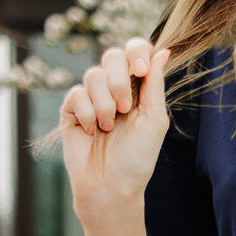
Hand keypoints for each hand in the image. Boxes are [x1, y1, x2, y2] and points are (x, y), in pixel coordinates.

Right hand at [59, 39, 171, 208]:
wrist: (111, 186)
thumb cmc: (137, 157)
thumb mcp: (154, 120)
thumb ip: (155, 84)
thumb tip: (163, 50)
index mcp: (138, 87)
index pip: (135, 51)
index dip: (136, 52)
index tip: (141, 70)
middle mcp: (114, 88)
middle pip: (112, 55)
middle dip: (120, 81)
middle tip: (125, 108)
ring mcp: (91, 97)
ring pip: (93, 75)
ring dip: (105, 104)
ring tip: (108, 127)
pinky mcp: (71, 109)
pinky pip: (76, 94)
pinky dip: (87, 113)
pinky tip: (91, 131)